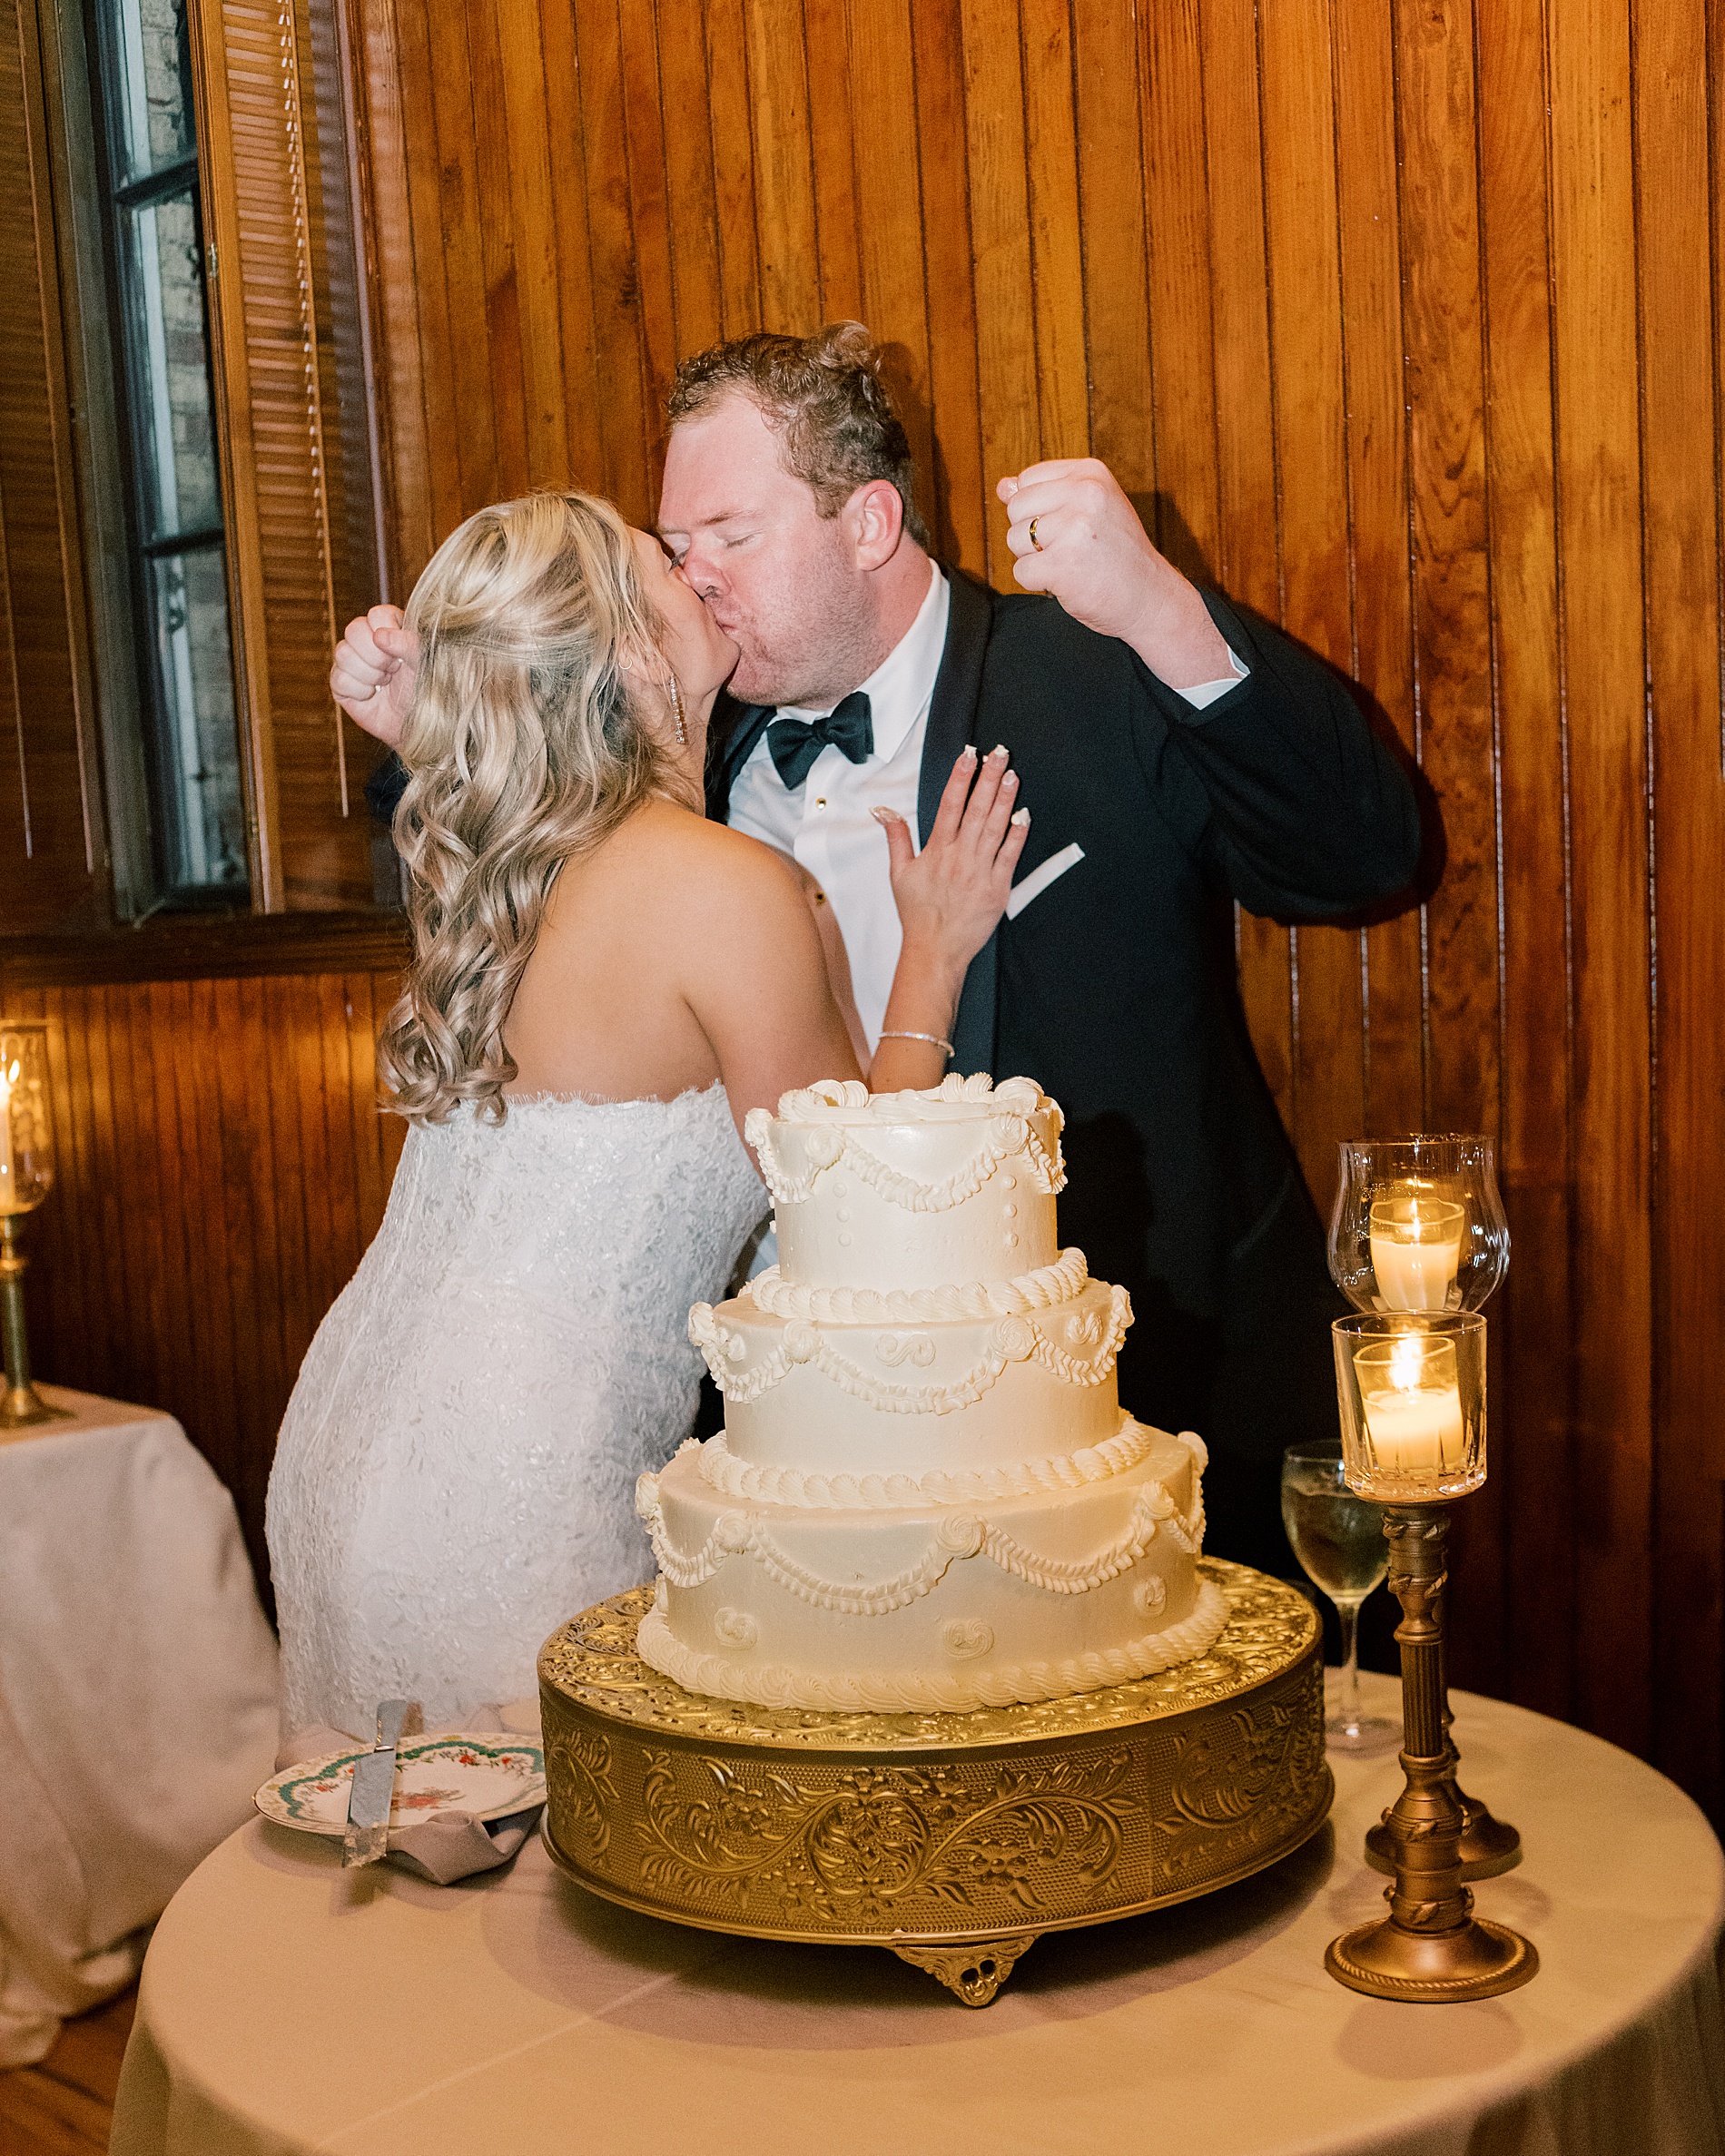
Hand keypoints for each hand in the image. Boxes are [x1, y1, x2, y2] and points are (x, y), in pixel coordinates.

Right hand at [331, 605, 418, 746]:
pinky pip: (338, 678)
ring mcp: (353, 661)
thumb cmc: (426, 691)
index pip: (377, 614)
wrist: (418, 726)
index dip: (387, 632)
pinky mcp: (341, 684)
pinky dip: (359, 691)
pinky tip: (371, 696)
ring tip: (385, 683)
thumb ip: (408, 643)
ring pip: (342, 653)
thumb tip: (380, 636)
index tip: (400, 653)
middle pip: (354, 629)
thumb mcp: (425, 664)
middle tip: (393, 670)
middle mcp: (369, 640)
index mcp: (391, 628)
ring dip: (369, 674)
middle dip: (376, 655)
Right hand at [874, 746, 1030, 980]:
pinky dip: (1017, 835)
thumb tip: (882, 810)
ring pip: (995, 828)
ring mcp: (980, 872)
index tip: (969, 755)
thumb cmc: (918, 913)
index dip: (960, 778)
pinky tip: (1023, 814)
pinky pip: (1010, 856)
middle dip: (988, 778)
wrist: (936, 949)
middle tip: (1000, 753)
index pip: (949, 805)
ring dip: (1005, 799)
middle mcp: (959, 857)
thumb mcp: (899, 873)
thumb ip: (895, 837)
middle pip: (976, 809)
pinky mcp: (997, 888)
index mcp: (936, 851)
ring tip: (1012, 774)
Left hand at [996, 461, 1232, 687]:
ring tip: (1070, 562)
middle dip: (1031, 534)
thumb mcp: (1089, 509)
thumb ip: (1046, 494)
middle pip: (1017, 508)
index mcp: (1091, 473)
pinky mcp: (1063, 564)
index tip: (1068, 524)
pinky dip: (1037, 582)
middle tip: (1069, 547)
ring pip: (1015, 539)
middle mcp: (1084, 493)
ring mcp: (1074, 528)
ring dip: (1034, 558)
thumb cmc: (1116, 554)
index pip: (1028, 479)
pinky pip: (1021, 571)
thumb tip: (1003, 486)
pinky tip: (1067, 580)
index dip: (1037, 508)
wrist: (1149, 596)